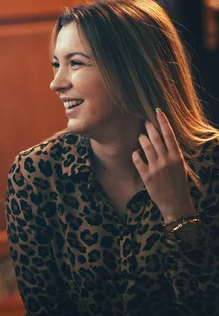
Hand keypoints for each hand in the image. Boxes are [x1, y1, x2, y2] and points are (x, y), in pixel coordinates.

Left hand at [132, 108, 195, 222]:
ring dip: (141, 139)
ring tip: (141, 136)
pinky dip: (136, 154)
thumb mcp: (180, 167)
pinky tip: (137, 153)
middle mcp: (167, 160)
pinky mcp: (146, 175)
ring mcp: (156, 168)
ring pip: (145, 146)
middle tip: (144, 120)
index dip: (163, 122)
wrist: (176, 204)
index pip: (169, 135)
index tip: (158, 111)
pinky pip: (137, 159)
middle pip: (156, 138)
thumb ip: (172, 154)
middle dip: (149, 127)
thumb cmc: (178, 184)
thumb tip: (162, 140)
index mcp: (177, 157)